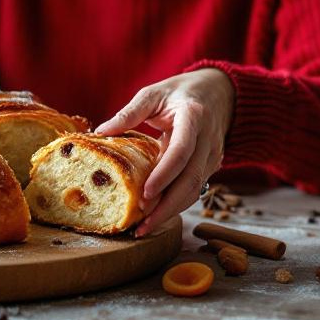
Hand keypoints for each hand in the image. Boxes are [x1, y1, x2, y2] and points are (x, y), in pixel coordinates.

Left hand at [94, 68, 234, 236]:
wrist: (218, 92)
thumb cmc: (180, 91)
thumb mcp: (154, 93)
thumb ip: (130, 112)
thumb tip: (100, 131)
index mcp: (193, 117)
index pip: (181, 151)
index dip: (164, 175)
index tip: (145, 194)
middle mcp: (208, 140)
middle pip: (191, 180)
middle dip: (167, 206)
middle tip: (142, 224)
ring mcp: (214, 155)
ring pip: (195, 190)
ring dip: (171, 211)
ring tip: (145, 227)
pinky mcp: (211, 166)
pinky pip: (195, 189)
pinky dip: (177, 204)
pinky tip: (157, 215)